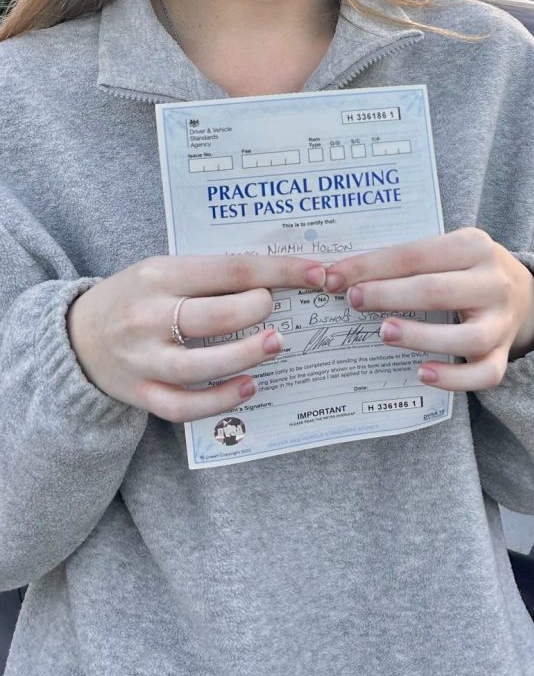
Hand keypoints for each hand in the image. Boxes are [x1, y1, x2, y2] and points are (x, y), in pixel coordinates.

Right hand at [67, 254, 325, 422]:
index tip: (317, 274)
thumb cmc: (136, 297)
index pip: (230, 269)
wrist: (74, 335)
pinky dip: (219, 399)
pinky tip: (249, 387)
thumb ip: (211, 275)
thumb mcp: (163, 271)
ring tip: (275, 345)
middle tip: (274, 311)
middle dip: (258, 311)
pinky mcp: (140, 392)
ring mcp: (143, 359)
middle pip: (214, 317)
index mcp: (160, 275)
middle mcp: (149, 316)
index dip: (280, 272)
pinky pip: (183, 405)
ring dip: (246, 356)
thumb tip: (280, 277)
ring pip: (200, 365)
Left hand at [324, 227, 533, 391]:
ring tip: (385, 333)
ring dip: (420, 336)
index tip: (334, 277)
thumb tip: (342, 273)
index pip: (415, 254)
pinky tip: (422, 373)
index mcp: (474, 246)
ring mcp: (502, 322)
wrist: (525, 294)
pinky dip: (453, 378)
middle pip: (436, 290)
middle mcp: (493, 282)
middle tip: (353, 300)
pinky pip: (483, 374)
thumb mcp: (448, 250)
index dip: (371, 266)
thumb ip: (408, 259)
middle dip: (388, 295)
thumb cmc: (466, 270)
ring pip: (464, 337)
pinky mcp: (503, 354)